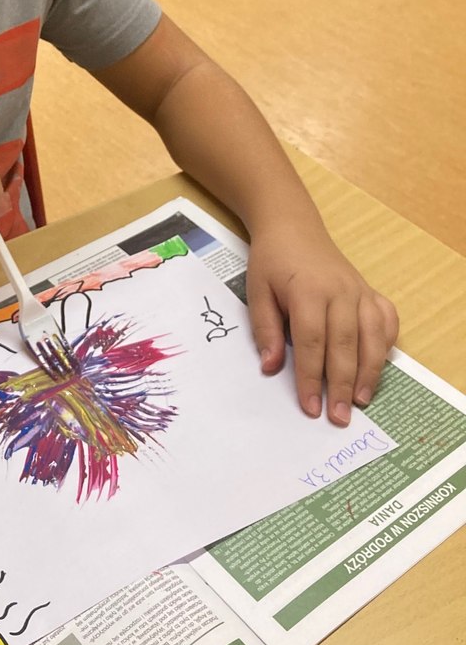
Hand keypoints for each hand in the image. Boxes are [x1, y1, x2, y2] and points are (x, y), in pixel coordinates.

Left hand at [245, 220, 398, 426]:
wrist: (293, 227)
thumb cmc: (272, 261)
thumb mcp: (256, 292)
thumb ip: (265, 330)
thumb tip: (271, 368)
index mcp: (308, 291)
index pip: (312, 342)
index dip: (311, 378)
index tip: (310, 407)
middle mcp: (340, 292)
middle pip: (344, 345)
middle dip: (341, 385)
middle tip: (339, 417)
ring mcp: (360, 291)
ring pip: (371, 337)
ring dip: (368, 372)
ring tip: (360, 401)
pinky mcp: (371, 291)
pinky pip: (386, 321)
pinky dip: (386, 346)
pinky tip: (377, 368)